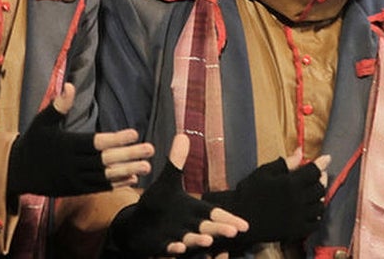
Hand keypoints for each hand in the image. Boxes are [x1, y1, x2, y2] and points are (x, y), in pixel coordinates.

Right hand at [7, 83, 153, 197]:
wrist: (18, 171)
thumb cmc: (33, 141)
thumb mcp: (42, 121)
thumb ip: (58, 106)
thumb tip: (69, 85)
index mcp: (66, 145)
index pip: (96, 142)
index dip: (116, 139)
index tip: (134, 133)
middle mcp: (72, 164)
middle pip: (105, 160)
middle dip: (129, 155)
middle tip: (150, 150)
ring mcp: (74, 179)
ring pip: (105, 176)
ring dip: (127, 171)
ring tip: (147, 166)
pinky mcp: (75, 190)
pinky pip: (99, 188)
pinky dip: (116, 184)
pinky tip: (131, 179)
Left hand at [107, 134, 246, 257]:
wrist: (139, 223)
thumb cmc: (158, 203)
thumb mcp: (168, 181)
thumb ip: (177, 162)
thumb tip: (183, 135)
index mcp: (192, 210)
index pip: (213, 214)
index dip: (228, 219)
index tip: (244, 225)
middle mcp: (187, 225)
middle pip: (206, 228)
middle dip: (219, 229)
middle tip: (233, 231)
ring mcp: (175, 236)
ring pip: (190, 240)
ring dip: (198, 240)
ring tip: (207, 240)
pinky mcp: (161, 244)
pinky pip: (168, 247)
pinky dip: (173, 248)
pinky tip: (177, 247)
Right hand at [203, 151, 327, 246]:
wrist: (240, 216)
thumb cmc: (250, 191)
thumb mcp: (264, 172)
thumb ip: (286, 163)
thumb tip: (300, 151)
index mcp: (289, 183)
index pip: (313, 172)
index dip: (320, 164)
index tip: (326, 158)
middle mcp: (298, 200)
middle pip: (319, 188)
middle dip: (320, 180)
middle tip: (315, 176)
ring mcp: (299, 216)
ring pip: (320, 206)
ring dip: (319, 197)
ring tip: (313, 192)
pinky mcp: (297, 230)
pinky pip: (316, 223)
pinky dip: (317, 215)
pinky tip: (311, 210)